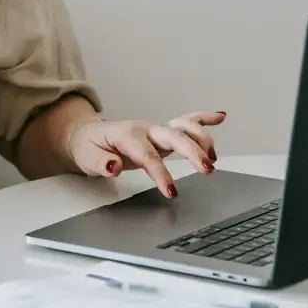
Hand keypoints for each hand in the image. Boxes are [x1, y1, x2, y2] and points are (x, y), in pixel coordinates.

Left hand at [66, 111, 225, 197]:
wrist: (87, 134)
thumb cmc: (89, 147)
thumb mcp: (88, 158)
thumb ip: (101, 163)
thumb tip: (114, 166)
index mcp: (127, 136)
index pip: (148, 156)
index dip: (161, 173)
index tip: (172, 191)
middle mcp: (145, 129)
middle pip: (174, 136)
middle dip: (192, 152)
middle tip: (207, 169)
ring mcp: (156, 129)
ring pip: (184, 127)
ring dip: (202, 139)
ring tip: (214, 158)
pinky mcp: (163, 132)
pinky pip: (186, 121)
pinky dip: (204, 118)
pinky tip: (221, 116)